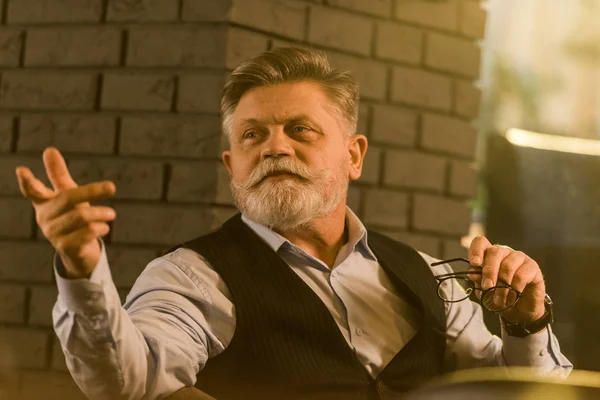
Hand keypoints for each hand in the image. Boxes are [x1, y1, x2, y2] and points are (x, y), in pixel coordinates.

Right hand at [15, 147, 116, 278]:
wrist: (78, 252)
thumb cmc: (72, 217)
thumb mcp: (67, 194)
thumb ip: (58, 175)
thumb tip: (49, 149)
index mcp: (43, 203)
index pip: (32, 190)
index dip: (27, 181)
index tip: (21, 170)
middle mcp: (44, 218)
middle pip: (68, 198)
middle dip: (92, 191)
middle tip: (112, 186)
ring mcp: (53, 233)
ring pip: (81, 216)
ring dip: (102, 213)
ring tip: (111, 214)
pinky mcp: (65, 247)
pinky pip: (88, 232)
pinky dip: (101, 228)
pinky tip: (104, 228)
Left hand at [468, 236, 545, 323]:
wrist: (519, 310)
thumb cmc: (499, 296)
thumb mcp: (484, 291)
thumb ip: (479, 281)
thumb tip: (472, 274)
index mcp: (489, 254)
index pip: (480, 242)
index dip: (476, 250)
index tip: (475, 263)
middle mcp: (504, 252)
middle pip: (494, 252)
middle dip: (489, 272)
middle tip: (487, 287)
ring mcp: (520, 257)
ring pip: (507, 265)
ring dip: (502, 286)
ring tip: (499, 300)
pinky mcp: (533, 266)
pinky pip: (521, 275)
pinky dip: (514, 288)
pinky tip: (512, 297)